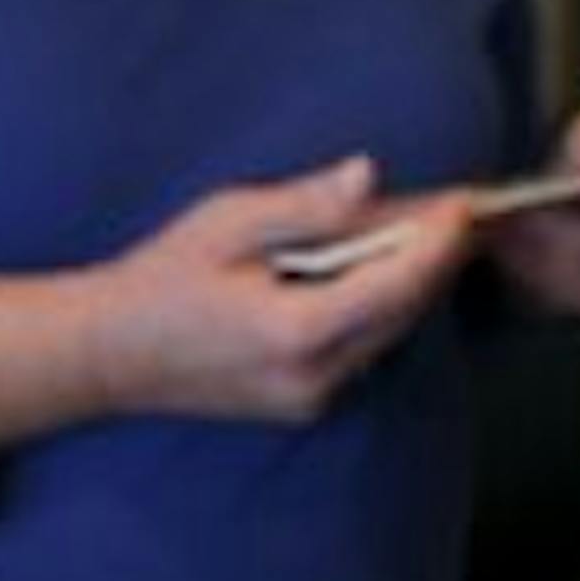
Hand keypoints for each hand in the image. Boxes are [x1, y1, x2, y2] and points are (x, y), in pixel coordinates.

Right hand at [93, 156, 480, 424]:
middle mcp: (316, 376)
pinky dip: (381, 306)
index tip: (466, 201)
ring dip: (412, 282)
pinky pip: (366, 348)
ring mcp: (313, 398)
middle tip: (457, 207)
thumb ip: (304, 205)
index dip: (440, 240)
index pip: (398, 283)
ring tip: (427, 229)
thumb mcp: (228, 223)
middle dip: (437, 258)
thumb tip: (368, 175)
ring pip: (392, 333)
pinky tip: (378, 267)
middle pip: (406, 311)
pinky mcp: (307, 404)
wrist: (113, 354)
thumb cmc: (163, 279)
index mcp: (298, 331)